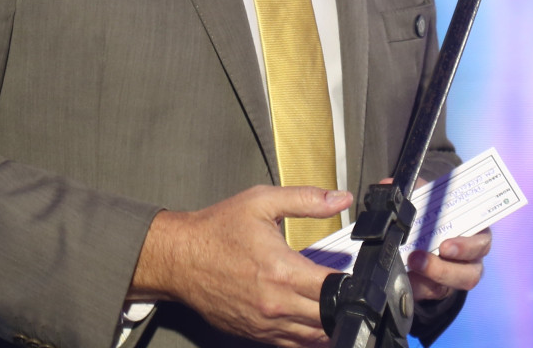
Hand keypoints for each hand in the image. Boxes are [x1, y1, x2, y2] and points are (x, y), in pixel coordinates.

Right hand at [130, 185, 350, 347]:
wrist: (180, 258)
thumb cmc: (216, 231)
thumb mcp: (262, 202)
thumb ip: (306, 200)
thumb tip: (339, 199)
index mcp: (282, 271)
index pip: (334, 289)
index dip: (350, 282)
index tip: (352, 273)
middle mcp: (276, 304)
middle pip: (329, 318)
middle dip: (342, 305)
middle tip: (345, 289)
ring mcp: (265, 324)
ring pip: (313, 338)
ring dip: (326, 323)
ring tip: (330, 305)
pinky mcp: (255, 334)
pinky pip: (292, 345)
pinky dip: (306, 335)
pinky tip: (309, 318)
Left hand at [365, 176, 491, 303]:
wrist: (429, 235)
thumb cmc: (437, 215)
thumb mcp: (430, 200)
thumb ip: (414, 191)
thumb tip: (389, 185)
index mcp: (475, 234)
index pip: (481, 242)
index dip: (467, 246)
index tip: (446, 246)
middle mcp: (471, 260)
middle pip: (470, 273)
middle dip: (443, 268)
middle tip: (418, 259)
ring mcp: (456, 278)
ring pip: (450, 288)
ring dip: (428, 278)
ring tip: (409, 267)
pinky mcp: (440, 290)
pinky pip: (431, 295)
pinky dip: (416, 288)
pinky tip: (403, 281)